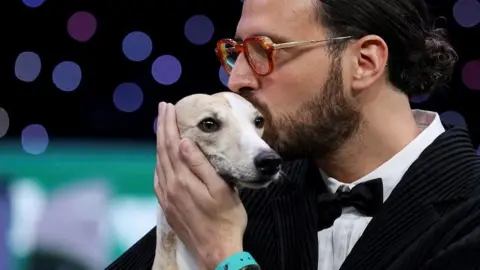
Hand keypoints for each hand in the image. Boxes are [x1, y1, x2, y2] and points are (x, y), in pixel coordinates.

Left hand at [155, 102, 246, 268]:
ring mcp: (167, 198)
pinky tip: (162, 159)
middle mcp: (170, 187)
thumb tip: (185, 143)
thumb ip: (201, 166)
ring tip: (163, 128)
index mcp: (183, 180)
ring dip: (160, 143)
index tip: (169, 107)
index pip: (172, 144)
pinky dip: (159, 162)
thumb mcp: (221, 190)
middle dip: (162, 128)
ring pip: (159, 163)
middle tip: (164, 109)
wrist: (216, 251)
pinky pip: (159, 178)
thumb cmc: (226, 220)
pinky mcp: (168, 206)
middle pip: (162, 151)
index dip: (170, 124)